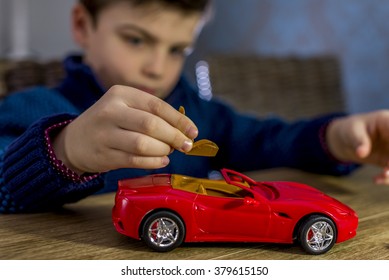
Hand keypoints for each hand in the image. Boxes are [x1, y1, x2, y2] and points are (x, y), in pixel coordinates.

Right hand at [52, 85, 197, 173]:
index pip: (157, 105)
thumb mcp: (126, 107)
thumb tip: (184, 130)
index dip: (179, 120)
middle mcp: (111, 111)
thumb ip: (153, 114)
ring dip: (163, 150)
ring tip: (169, 152)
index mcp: (121, 94)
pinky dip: (153, 162)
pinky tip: (161, 160)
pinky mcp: (104, 154)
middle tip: (185, 145)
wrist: (75, 141)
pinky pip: (135, 160)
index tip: (193, 131)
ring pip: (143, 144)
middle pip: (151, 124)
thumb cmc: (110, 122)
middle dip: (174, 136)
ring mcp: (105, 134)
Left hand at [326, 110, 388, 183]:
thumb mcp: (352, 132)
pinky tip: (377, 180)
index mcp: (388, 122)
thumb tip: (361, 153)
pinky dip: (388, 178)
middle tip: (387, 171)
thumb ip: (359, 141)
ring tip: (383, 175)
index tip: (388, 161)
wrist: (345, 140)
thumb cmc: (350, 130)